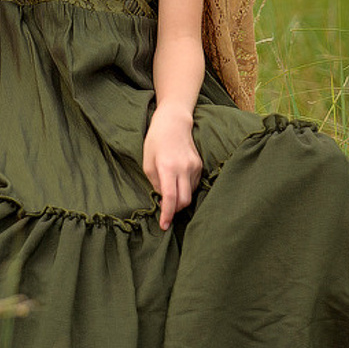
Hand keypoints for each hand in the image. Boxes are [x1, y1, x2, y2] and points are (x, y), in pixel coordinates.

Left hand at [142, 106, 202, 230]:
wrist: (174, 122)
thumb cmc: (156, 141)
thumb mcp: (148, 163)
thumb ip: (156, 183)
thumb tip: (164, 199)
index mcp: (167, 167)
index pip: (170, 198)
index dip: (167, 214)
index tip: (164, 225)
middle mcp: (183, 168)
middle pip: (184, 201)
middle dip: (175, 210)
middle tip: (165, 210)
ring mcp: (194, 167)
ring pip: (190, 194)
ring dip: (180, 198)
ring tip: (170, 189)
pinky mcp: (200, 166)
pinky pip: (194, 185)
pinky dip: (185, 189)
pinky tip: (178, 180)